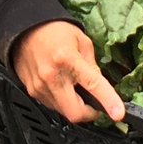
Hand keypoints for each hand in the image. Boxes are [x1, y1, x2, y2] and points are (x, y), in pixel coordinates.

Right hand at [9, 20, 126, 124]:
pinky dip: (61, 101)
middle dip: (89, 113)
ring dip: (74, 106)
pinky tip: (61, 86)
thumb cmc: (53, 31)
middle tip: (94, 103)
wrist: (24, 29)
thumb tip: (100, 85)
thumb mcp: (81, 41)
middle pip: (75, 113)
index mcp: (66, 58)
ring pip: (63, 112)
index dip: (108, 101)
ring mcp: (39, 86)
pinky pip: (52, 106)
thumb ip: (93, 65)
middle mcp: (51, 76)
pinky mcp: (32, 91)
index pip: (92, 84)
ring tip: (73, 86)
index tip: (118, 113)